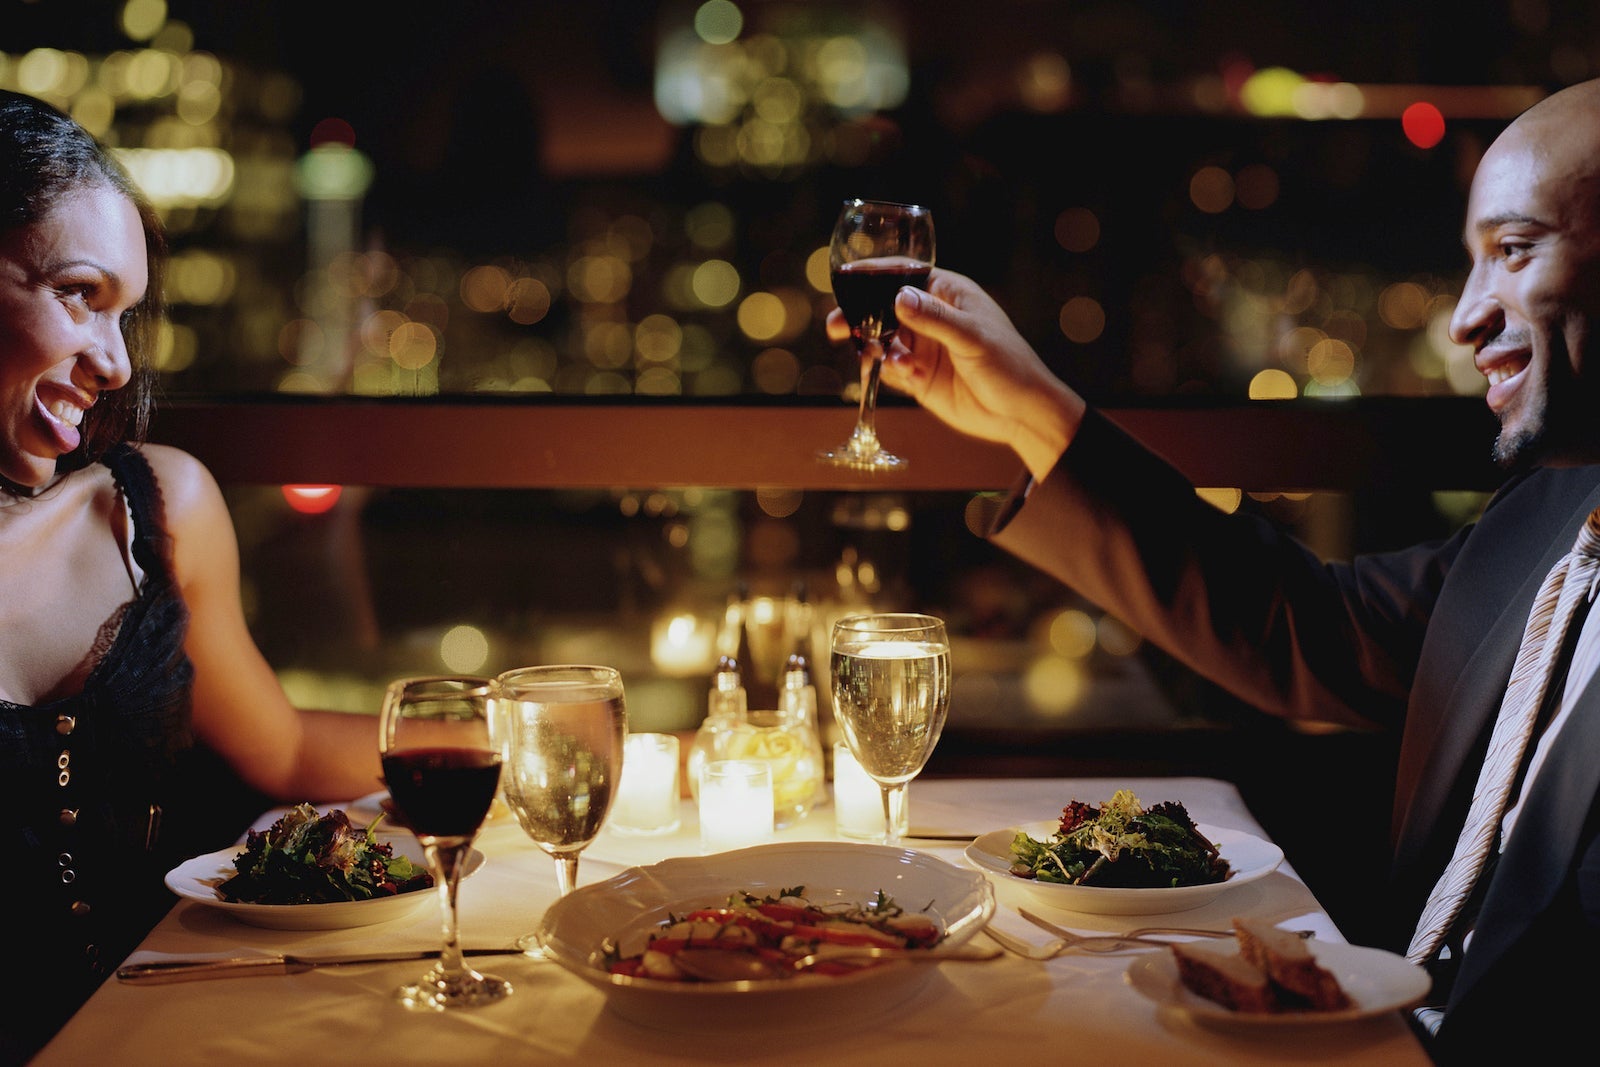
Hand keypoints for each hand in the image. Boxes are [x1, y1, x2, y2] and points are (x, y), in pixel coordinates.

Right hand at [826, 267, 1085, 480]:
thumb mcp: (972, 337)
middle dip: (858, 317)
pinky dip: (888, 370)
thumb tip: (898, 298)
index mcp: (947, 293)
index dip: (873, 275)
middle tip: (836, 326)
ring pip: (881, 340)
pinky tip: (906, 374)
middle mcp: (930, 317)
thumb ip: (934, 318)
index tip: (846, 278)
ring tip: (878, 358)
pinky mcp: (918, 377)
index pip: (903, 274)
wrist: (1020, 414)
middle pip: (881, 308)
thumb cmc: (1009, 364)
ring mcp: (922, 347)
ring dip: (873, 348)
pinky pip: (889, 368)